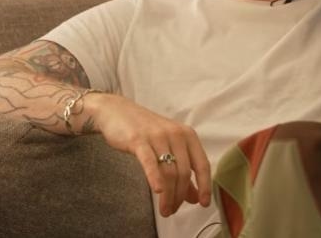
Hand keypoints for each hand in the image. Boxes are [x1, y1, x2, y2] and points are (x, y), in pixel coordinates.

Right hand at [84, 93, 210, 216]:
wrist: (116, 110)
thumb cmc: (144, 131)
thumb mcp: (167, 147)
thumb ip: (181, 171)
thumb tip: (195, 197)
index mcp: (187, 135)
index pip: (202, 164)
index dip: (205, 186)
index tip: (204, 204)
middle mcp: (175, 134)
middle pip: (183, 172)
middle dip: (180, 196)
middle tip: (172, 211)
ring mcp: (157, 136)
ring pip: (169, 171)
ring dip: (168, 195)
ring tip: (164, 210)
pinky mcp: (138, 140)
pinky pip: (150, 162)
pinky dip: (155, 178)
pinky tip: (157, 192)